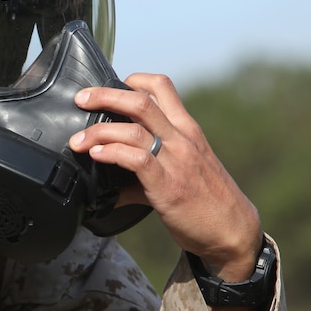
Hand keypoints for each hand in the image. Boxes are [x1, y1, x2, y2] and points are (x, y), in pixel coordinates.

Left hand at [71, 73, 261, 283]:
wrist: (232, 231)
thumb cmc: (205, 203)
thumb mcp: (180, 174)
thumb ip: (144, 173)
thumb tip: (109, 189)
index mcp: (186, 131)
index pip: (162, 88)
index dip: (134, 80)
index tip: (110, 87)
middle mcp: (181, 139)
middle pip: (141, 101)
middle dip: (105, 95)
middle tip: (81, 99)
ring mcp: (176, 161)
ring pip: (134, 129)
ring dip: (99, 131)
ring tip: (77, 141)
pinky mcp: (168, 186)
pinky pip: (136, 159)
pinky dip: (112, 153)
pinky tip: (96, 156)